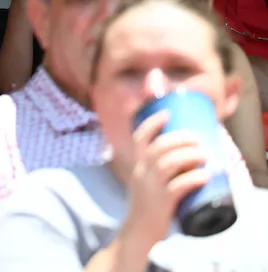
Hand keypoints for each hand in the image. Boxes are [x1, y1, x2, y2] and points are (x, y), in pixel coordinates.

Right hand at [121, 111, 210, 248]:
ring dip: (189, 156)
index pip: (139, 137)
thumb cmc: (148, 204)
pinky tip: (205, 176)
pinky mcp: (161, 202)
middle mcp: (141, 172)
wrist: (138, 231)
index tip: (167, 112)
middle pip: (158, 147)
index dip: (152, 123)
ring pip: (168, 164)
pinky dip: (192, 179)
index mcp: (137, 165)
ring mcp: (150, 187)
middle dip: (180, 138)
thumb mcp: (147, 180)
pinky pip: (177, 187)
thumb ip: (161, 167)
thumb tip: (190, 154)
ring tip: (206, 155)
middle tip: (199, 138)